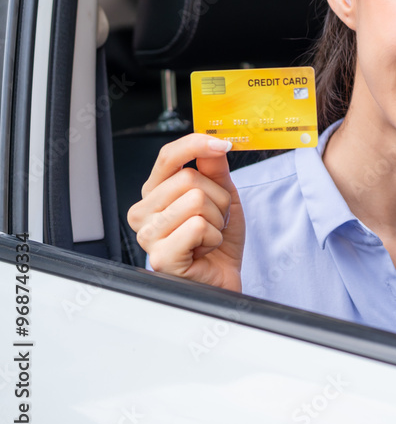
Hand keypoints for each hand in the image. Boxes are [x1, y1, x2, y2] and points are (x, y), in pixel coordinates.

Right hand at [126, 134, 244, 291]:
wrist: (223, 279)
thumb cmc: (218, 241)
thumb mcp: (222, 197)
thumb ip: (215, 169)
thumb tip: (212, 144)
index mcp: (155, 194)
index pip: (168, 156)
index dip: (195, 145)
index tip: (223, 145)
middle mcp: (144, 212)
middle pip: (189, 179)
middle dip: (217, 200)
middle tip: (214, 221)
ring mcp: (148, 235)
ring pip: (195, 201)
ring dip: (217, 221)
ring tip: (208, 237)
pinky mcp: (161, 256)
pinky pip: (198, 226)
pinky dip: (214, 238)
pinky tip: (203, 250)